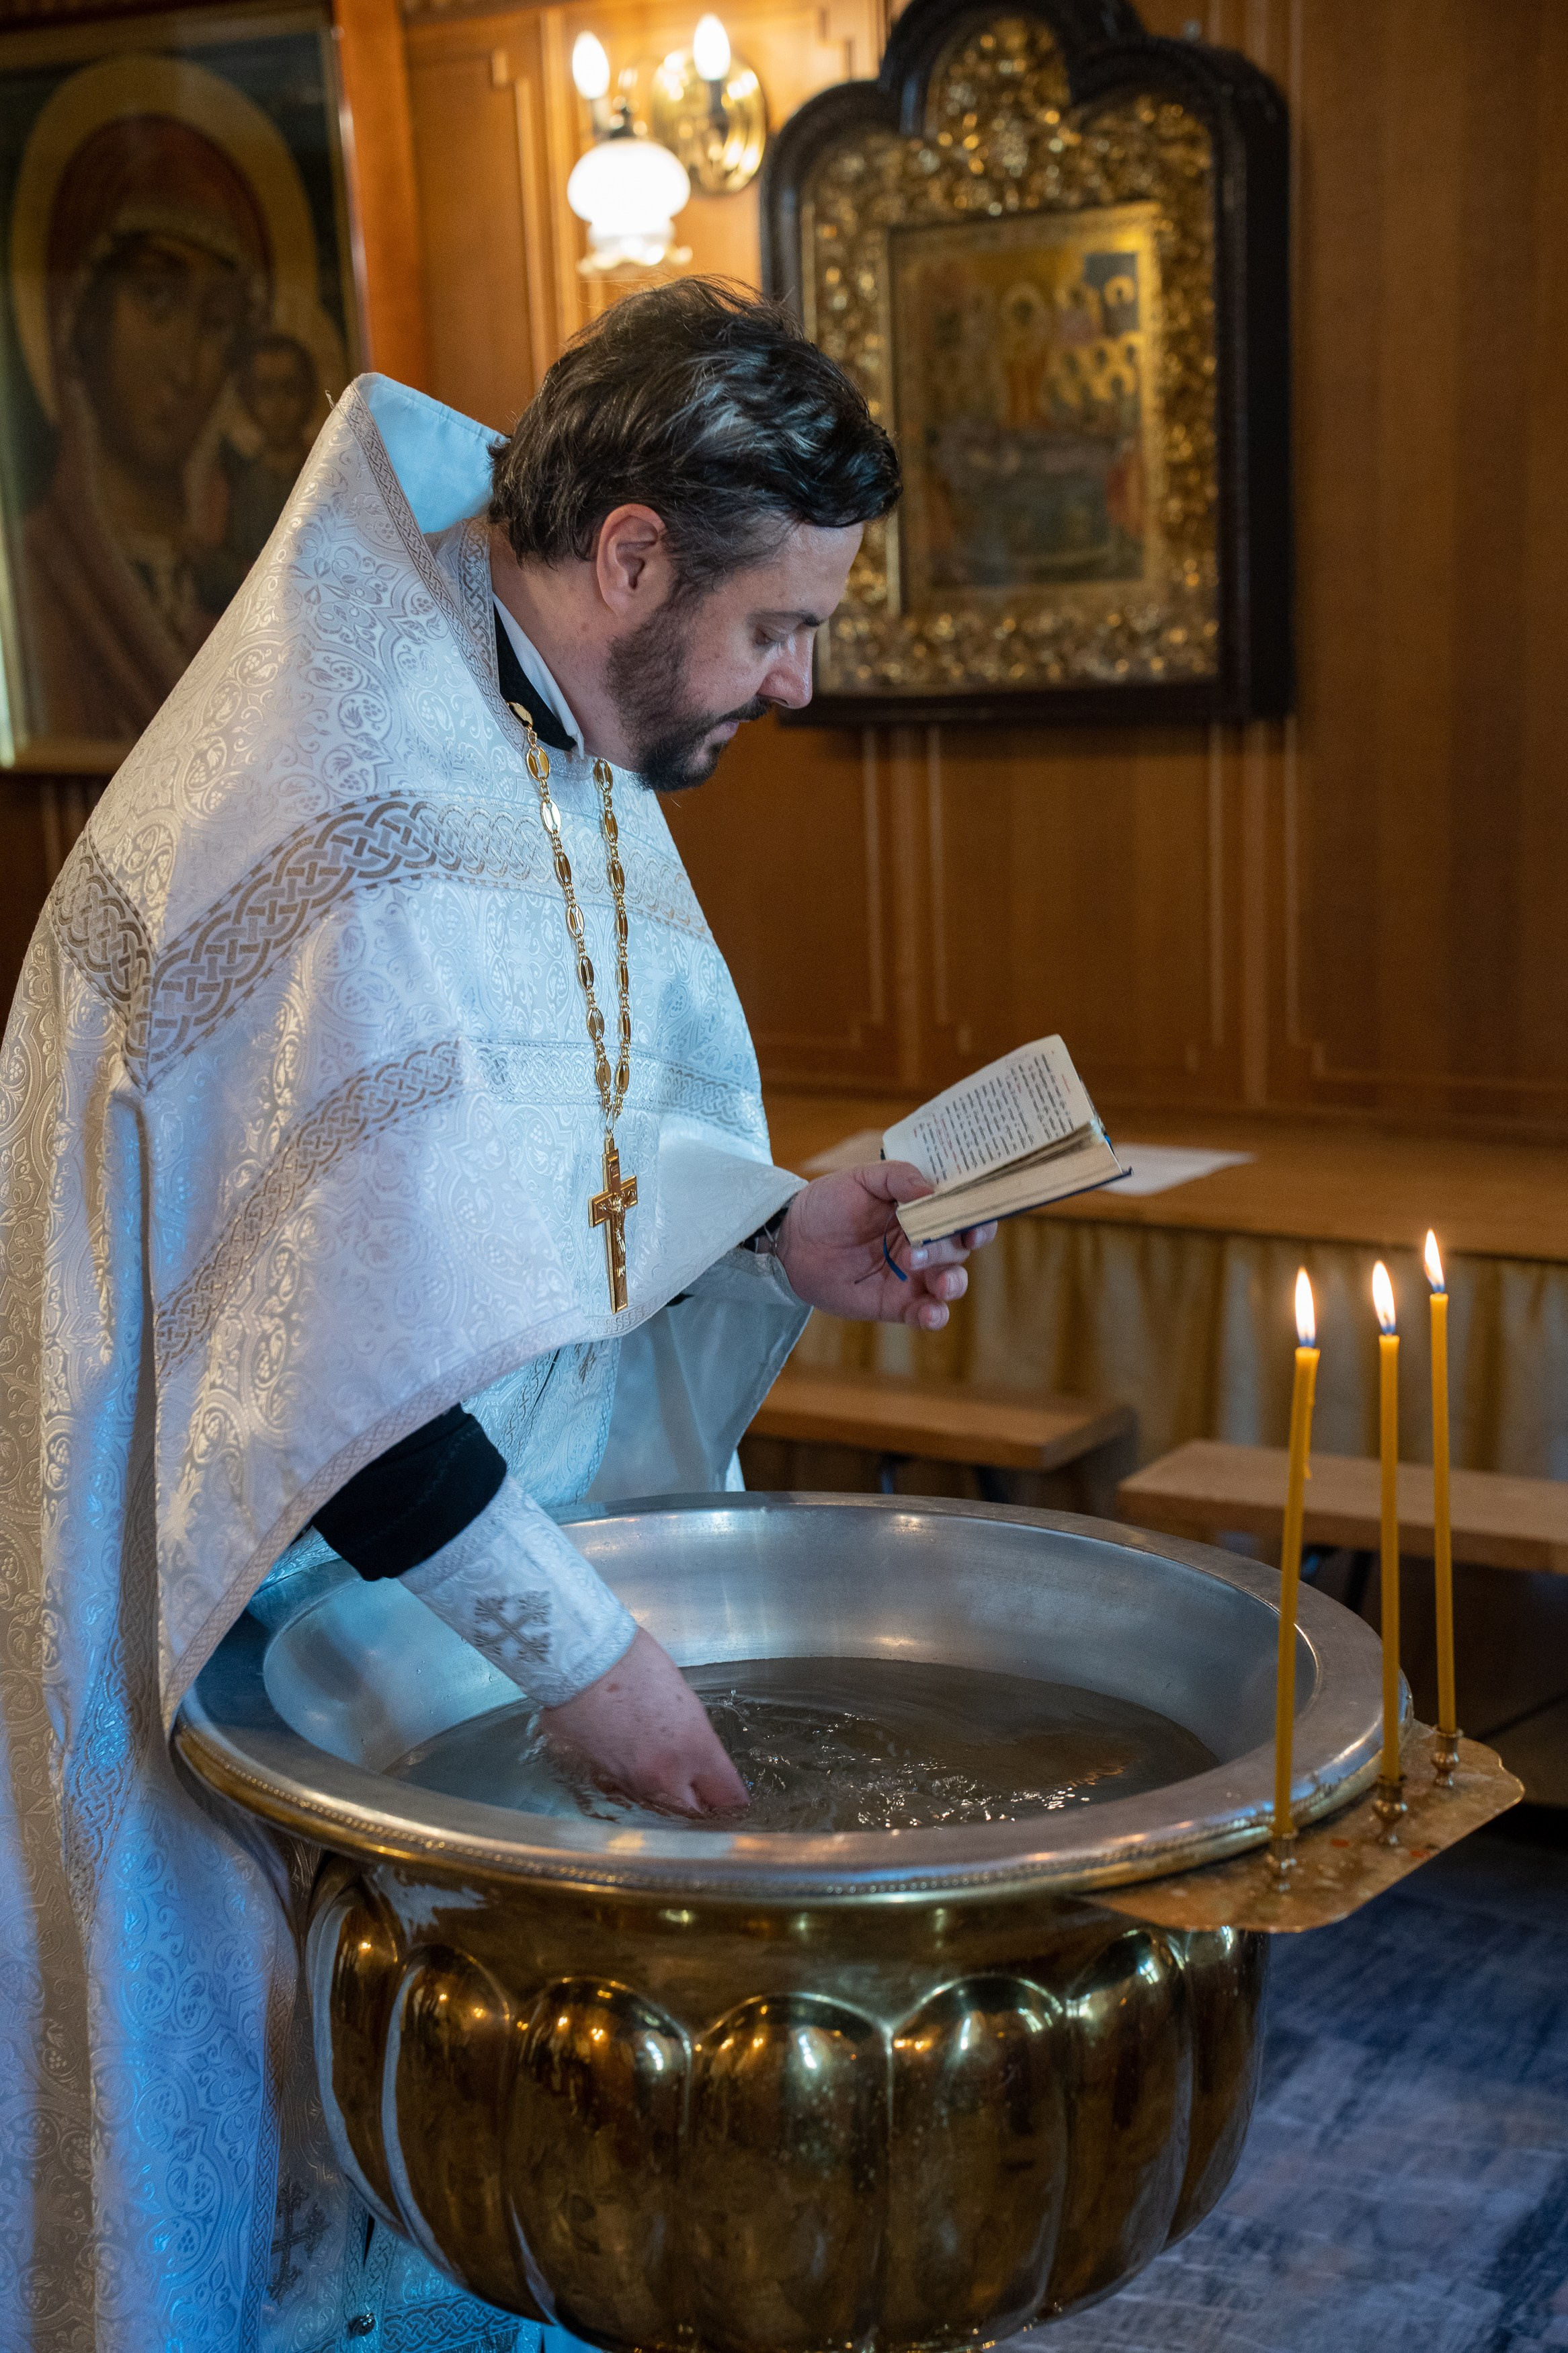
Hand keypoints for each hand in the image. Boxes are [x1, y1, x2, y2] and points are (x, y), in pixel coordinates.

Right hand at [539, 1627, 748, 1815]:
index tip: (733, 1794)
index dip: (733, 1799)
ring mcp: (633, 1782)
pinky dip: (641, 1786)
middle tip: (704, 1792)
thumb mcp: (685, 1700)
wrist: (580, 1661)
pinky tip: (641, 1765)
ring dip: (670, 1798)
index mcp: (695, 1748)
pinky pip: (634, 1793)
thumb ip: (696, 1738)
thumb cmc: (636, 1664)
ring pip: (662, 1807)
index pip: (728, 1796)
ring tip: (671, 1777)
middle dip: (702, 1805)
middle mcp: (667, 1775)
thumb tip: (699, 1757)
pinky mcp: (606, 1779)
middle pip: (695, 1814)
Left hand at [774, 1161, 997, 1330]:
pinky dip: (935, 1316)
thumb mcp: (860, 1179)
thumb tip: (930, 1189)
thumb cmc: (828, 1204)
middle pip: (959, 1247)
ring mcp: (913, 1275)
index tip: (974, 1222)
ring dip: (952, 1283)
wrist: (792, 1241)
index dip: (976, 1217)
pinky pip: (926, 1313)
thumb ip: (896, 1178)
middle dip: (949, 1249)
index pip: (962, 1212)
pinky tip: (931, 1313)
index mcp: (922, 1209)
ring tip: (938, 1283)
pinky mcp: (897, 1304)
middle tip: (918, 1249)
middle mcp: (925, 1242)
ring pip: (951, 1282)